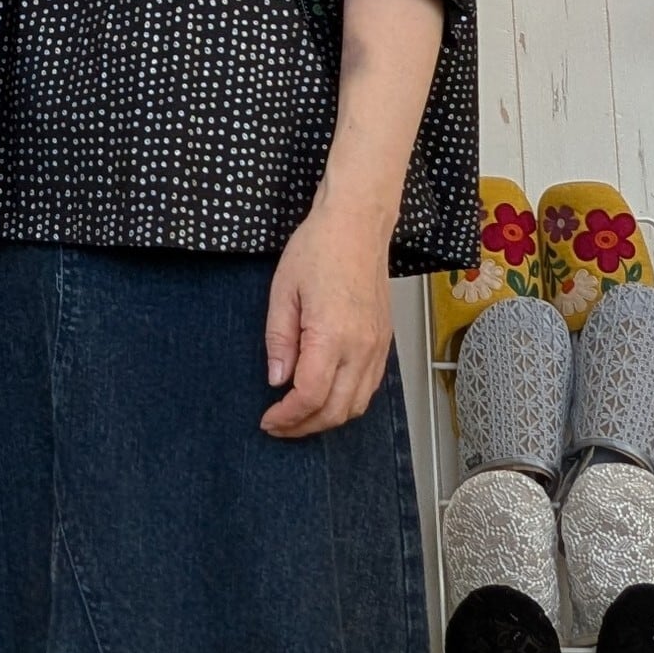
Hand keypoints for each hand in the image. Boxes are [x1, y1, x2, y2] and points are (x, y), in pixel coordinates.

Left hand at [261, 201, 394, 437]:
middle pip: (336, 410)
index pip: (310, 396)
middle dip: (305, 427)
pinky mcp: (385, 341)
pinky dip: (347, 402)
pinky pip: (370, 387)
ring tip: (300, 416)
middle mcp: (361, 346)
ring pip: (357, 404)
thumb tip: (277, 378)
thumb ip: (279, 340)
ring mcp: (378, 346)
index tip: (268, 420)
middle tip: (279, 426)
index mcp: (332, 335)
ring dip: (327, 419)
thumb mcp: (283, 291)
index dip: (288, 417)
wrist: (358, 225)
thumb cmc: (319, 248)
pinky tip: (326, 397)